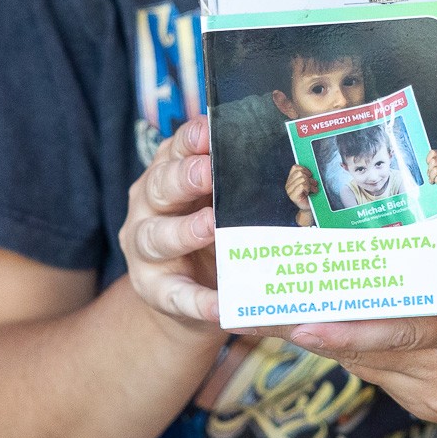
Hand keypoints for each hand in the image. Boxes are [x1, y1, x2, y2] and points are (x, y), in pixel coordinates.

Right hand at [119, 116, 219, 326]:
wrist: (187, 291)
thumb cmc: (209, 230)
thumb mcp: (217, 198)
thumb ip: (237, 179)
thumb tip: (289, 156)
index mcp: (167, 175)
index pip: (176, 149)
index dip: (192, 139)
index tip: (211, 131)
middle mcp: (149, 206)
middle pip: (160, 186)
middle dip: (183, 177)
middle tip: (208, 171)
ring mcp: (147, 250)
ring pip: (156, 236)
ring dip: (184, 231)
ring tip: (210, 226)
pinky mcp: (156, 290)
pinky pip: (176, 295)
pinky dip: (198, 301)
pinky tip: (221, 306)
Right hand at [285, 163, 317, 226]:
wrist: (310, 207)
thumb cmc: (311, 193)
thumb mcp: (308, 181)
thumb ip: (306, 174)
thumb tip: (310, 165)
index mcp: (290, 179)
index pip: (295, 167)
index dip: (304, 169)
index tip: (310, 175)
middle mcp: (288, 184)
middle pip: (300, 173)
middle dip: (309, 178)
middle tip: (313, 184)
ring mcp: (289, 191)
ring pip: (302, 179)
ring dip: (310, 184)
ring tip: (313, 189)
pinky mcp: (293, 196)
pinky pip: (302, 186)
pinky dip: (308, 188)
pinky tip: (309, 192)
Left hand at [286, 154, 436, 437]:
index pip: (406, 328)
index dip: (352, 329)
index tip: (306, 320)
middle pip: (367, 349)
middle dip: (312, 326)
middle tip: (258, 307)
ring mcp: (432, 396)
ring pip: (363, 363)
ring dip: (323, 335)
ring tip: (274, 306)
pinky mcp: (424, 408)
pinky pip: (376, 374)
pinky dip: (350, 347)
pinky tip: (322, 320)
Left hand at [426, 150, 436, 188]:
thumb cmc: (436, 177)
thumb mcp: (431, 167)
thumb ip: (428, 162)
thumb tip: (419, 161)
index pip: (433, 152)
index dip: (428, 159)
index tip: (427, 165)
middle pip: (434, 161)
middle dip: (429, 169)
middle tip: (430, 174)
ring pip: (436, 169)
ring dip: (432, 176)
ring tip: (433, 179)